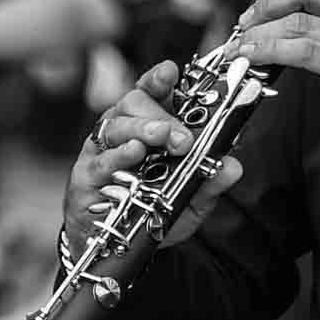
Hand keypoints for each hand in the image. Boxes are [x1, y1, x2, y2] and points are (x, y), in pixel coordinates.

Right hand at [64, 60, 241, 250]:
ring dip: (141, 128)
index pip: (150, 93)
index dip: (158, 79)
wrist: (114, 247)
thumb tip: (233, 166)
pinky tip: (134, 153)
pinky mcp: (86, 177)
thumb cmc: (148, 212)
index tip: (171, 72)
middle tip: (182, 137)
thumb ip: (209, 182)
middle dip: (160, 114)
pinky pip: (101, 160)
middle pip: (133, 103)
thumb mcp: (188, 199)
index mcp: (144, 127)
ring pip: (116, 126)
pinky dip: (118, 155)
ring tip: (161, 137)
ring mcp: (101, 153)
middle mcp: (121, 133)